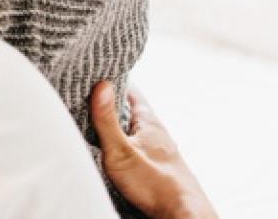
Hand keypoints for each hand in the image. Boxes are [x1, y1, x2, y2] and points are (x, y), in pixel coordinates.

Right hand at [92, 81, 217, 218]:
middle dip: (116, 104)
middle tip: (95, 97)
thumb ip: (108, 120)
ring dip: (123, 127)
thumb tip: (101, 84)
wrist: (182, 214)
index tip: (101, 73)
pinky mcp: (161, 170)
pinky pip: (141, 149)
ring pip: (138, 132)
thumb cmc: (153, 184)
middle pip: (135, 112)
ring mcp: (162, 152)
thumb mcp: (121, 150)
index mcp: (150, 124)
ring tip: (103, 123)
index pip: (133, 93)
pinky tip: (121, 153)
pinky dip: (129, 145)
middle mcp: (159, 134)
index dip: (117, 81)